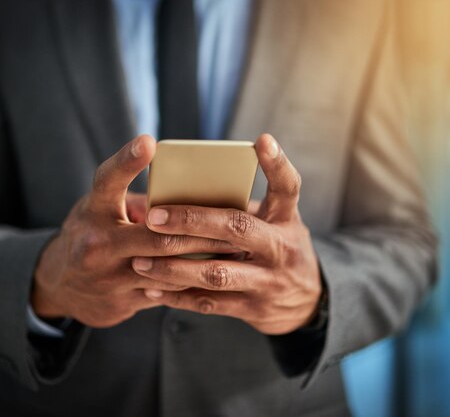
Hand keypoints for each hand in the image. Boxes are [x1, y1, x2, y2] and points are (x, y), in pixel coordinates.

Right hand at [32, 135, 237, 327]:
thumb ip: (139, 202)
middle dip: (199, 229)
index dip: (127, 160)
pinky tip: (216, 274)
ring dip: (204, 258)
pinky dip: (192, 282)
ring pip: (167, 267)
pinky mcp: (122, 301)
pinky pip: (166, 292)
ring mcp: (108, 277)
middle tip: (234, 220)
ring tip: (237, 250)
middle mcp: (96, 243)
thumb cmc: (91, 234)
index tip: (149, 141)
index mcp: (92, 211)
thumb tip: (192, 194)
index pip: (108, 181)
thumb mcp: (100, 210)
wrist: (60, 287)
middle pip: (157, 233)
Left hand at [132, 134, 321, 334]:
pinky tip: (151, 289)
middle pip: (238, 228)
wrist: (309, 302)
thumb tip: (189, 185)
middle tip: (154, 216)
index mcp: (286, 220)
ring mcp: (268, 281)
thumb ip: (246, 208)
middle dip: (193, 221)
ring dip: (174, 267)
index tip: (261, 140)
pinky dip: (178, 297)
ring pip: (216, 273)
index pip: (288, 187)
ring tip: (140, 260)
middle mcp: (281, 248)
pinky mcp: (254, 309)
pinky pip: (210, 303)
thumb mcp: (277, 224)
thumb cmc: (279, 249)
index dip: (277, 164)